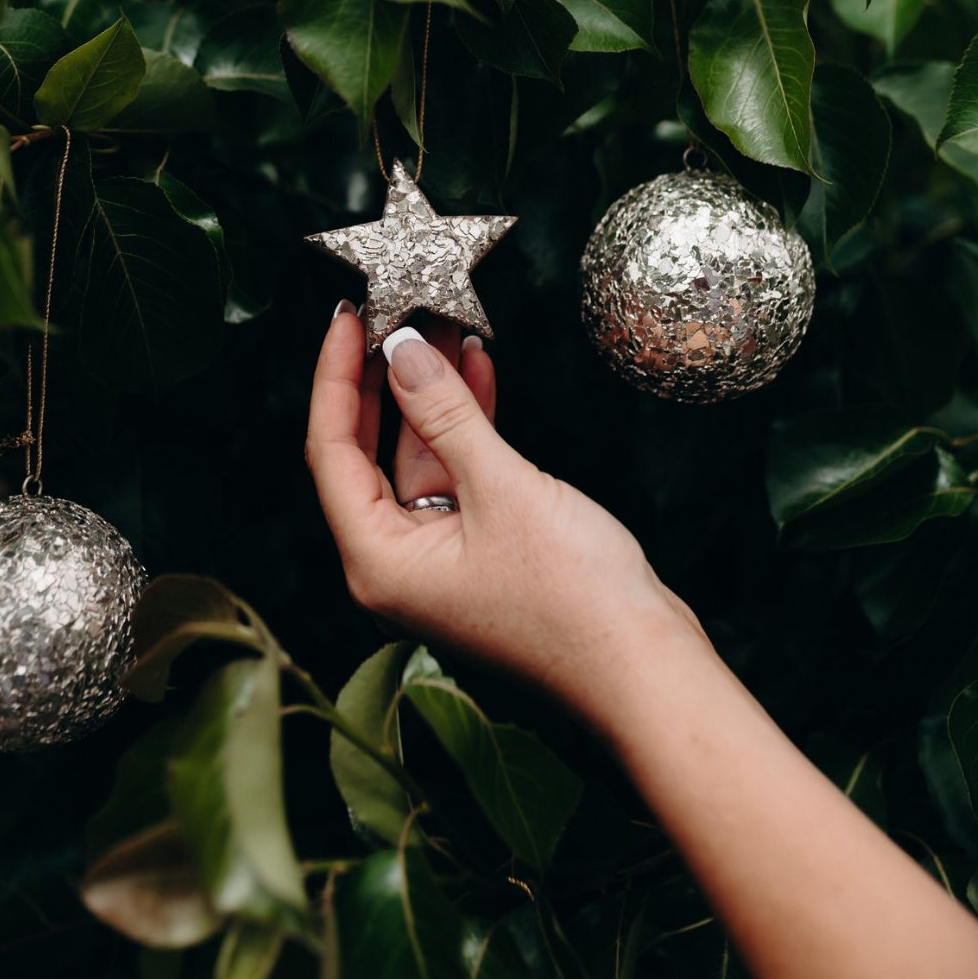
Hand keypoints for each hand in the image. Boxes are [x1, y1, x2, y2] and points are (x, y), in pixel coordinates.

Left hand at [305, 305, 700, 711]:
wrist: (646, 667)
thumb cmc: (575, 601)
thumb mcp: (502, 488)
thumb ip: (444, 414)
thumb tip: (400, 351)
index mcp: (378, 562)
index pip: (331, 451)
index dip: (335, 377)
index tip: (346, 319)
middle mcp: (397, 566)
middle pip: (368, 453)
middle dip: (384, 378)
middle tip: (393, 311)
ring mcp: (440, 560)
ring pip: (418, 458)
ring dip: (432, 395)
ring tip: (444, 326)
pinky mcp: (482, 552)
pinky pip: (457, 476)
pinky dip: (466, 426)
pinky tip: (478, 372)